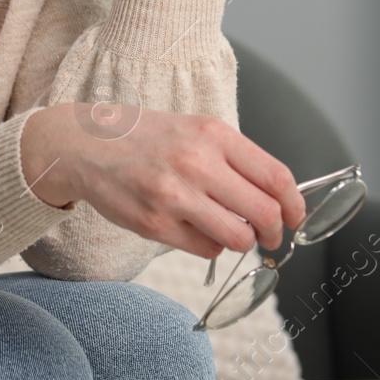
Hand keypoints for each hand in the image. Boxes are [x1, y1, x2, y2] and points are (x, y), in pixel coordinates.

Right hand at [22, 103, 306, 255]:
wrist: (84, 144)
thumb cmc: (145, 138)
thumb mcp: (194, 130)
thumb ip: (233, 159)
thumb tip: (276, 197)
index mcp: (213, 134)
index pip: (276, 177)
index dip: (294, 205)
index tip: (295, 217)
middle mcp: (196, 163)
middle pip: (264, 213)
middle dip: (274, 232)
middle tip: (269, 236)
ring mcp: (174, 196)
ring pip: (237, 238)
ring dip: (242, 242)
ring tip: (230, 232)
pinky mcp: (155, 224)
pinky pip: (206, 249)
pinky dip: (210, 246)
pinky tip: (195, 229)